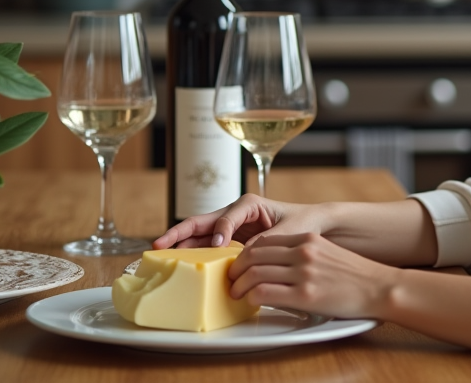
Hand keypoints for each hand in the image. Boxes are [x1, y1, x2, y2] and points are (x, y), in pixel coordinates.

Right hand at [152, 195, 327, 248]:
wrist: (312, 225)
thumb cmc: (303, 222)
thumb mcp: (288, 232)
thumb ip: (266, 243)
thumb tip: (244, 257)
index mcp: (249, 204)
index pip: (227, 217)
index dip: (220, 232)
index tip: (217, 247)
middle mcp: (234, 213)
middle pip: (201, 222)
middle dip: (178, 233)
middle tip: (158, 246)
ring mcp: (229, 227)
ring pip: (199, 235)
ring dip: (181, 246)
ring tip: (160, 258)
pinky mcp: (229, 241)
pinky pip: (207, 247)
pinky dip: (193, 255)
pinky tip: (181, 267)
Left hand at [228, 232, 399, 319]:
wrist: (379, 288)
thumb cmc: (354, 275)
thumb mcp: (326, 254)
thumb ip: (301, 255)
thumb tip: (275, 266)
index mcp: (308, 239)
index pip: (264, 241)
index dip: (245, 253)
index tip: (239, 265)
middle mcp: (303, 251)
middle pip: (254, 254)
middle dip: (236, 269)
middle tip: (231, 280)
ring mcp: (304, 272)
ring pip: (254, 273)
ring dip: (239, 284)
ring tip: (236, 293)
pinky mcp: (305, 295)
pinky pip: (264, 293)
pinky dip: (251, 297)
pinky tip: (251, 302)